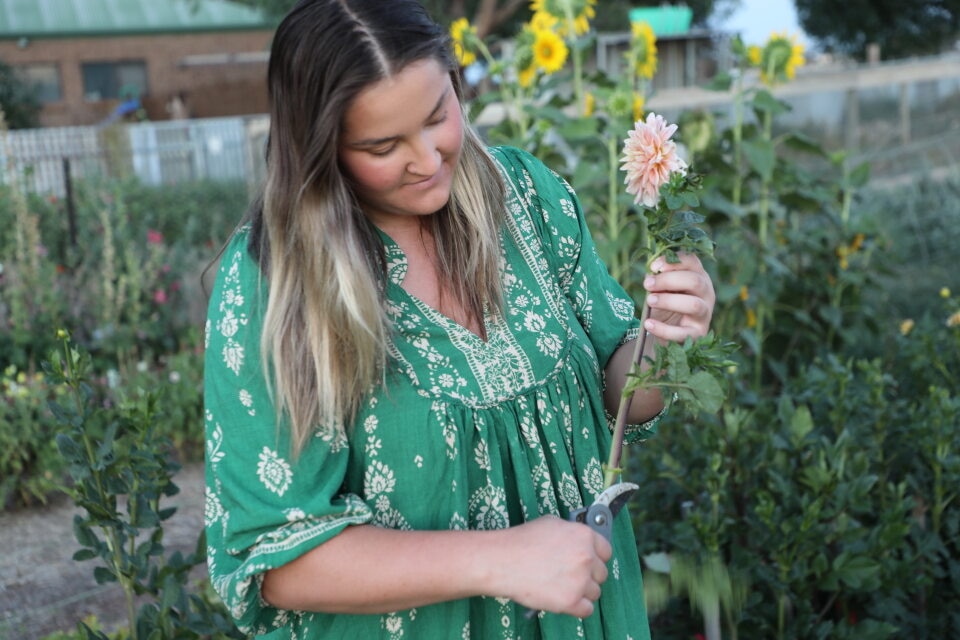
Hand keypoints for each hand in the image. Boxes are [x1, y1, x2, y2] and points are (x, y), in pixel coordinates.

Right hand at [493, 516, 610, 617]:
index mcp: (584, 536)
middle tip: (570, 575)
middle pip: (602, 573)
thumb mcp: (551, 524)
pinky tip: (563, 599)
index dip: (596, 557)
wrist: (503, 561)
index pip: (606, 551)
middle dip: (588, 575)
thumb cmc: (522, 541)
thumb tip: (578, 541)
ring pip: (595, 592)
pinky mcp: (571, 601)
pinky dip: (577, 607)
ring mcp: (580, 580)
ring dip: (582, 591)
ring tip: (562, 587)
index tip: (589, 562)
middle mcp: (587, 557)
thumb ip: (571, 533)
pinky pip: (587, 610)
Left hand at [642, 252, 714, 343]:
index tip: (653, 267)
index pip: (692, 261)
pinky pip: (682, 333)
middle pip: (694, 281)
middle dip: (668, 280)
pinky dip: (663, 329)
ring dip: (669, 301)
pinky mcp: (698, 334)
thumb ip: (657, 278)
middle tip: (647, 284)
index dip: (672, 262)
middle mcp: (707, 293)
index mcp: (699, 276)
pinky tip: (648, 323)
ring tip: (649, 301)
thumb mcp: (662, 288)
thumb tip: (651, 273)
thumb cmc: (666, 304)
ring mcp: (705, 314)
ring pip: (693, 304)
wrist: (670, 333)